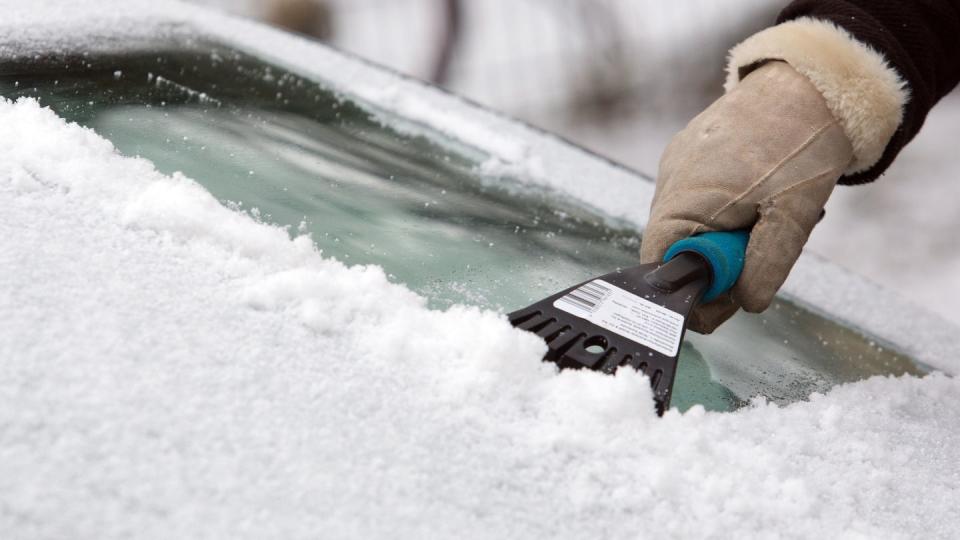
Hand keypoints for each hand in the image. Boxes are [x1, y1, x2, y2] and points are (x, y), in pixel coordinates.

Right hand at [640, 61, 853, 332]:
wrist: (813, 80)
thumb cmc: (802, 143)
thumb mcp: (792, 216)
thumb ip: (765, 265)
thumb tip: (748, 304)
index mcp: (682, 200)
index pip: (661, 269)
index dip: (696, 295)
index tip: (737, 296)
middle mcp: (669, 183)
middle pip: (679, 252)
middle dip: (723, 263)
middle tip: (766, 253)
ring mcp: (678, 167)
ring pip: (695, 227)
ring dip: (730, 236)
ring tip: (772, 215)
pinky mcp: (691, 156)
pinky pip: (701, 200)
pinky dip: (729, 211)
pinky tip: (762, 195)